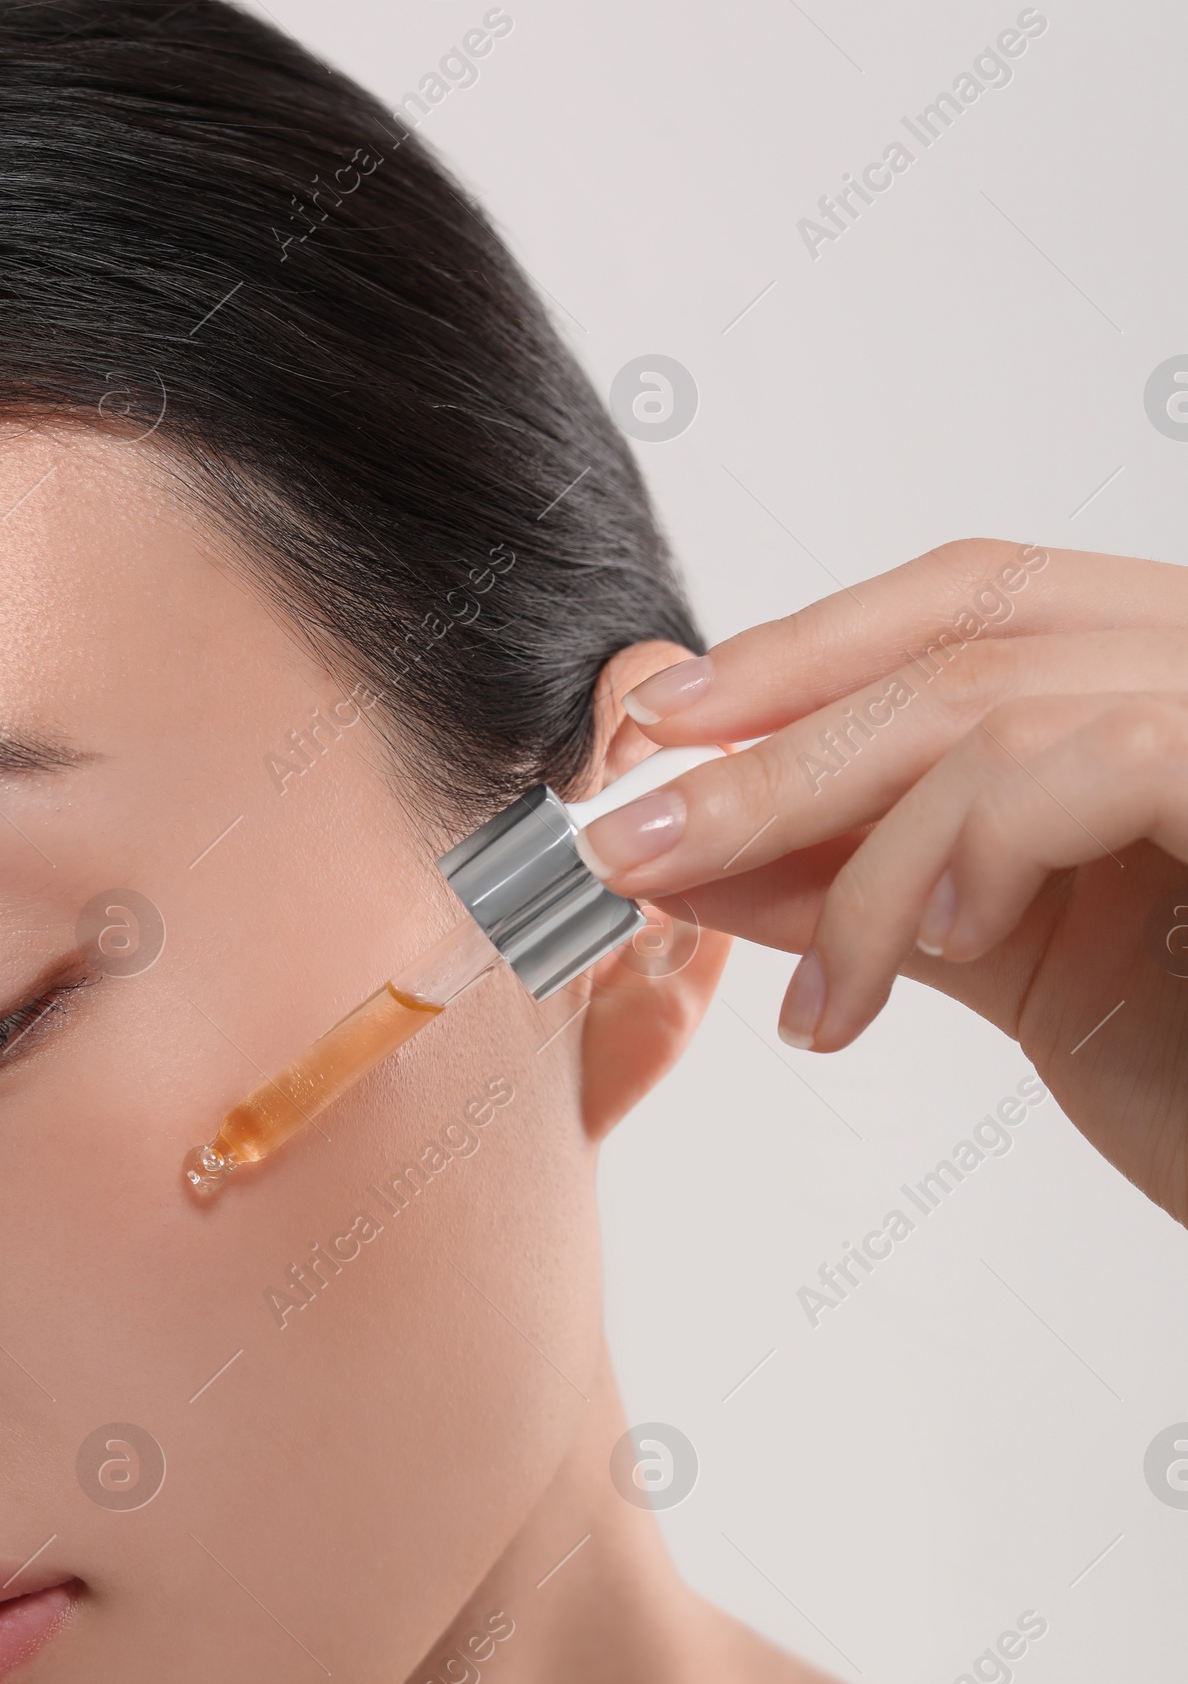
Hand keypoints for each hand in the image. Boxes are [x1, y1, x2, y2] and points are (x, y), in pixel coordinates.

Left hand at [583, 541, 1187, 1224]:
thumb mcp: (1016, 963)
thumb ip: (870, 888)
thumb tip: (695, 851)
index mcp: (1163, 676)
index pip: (970, 600)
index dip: (803, 647)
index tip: (660, 726)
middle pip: (964, 636)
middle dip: (773, 749)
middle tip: (631, 845)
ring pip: (1004, 703)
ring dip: (850, 847)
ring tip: (809, 1002)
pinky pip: (1094, 759)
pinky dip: (978, 848)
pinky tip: (933, 953)